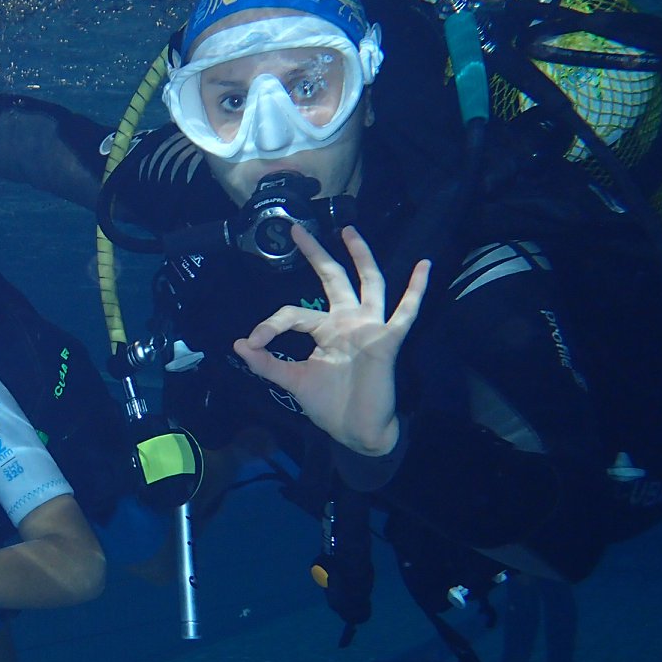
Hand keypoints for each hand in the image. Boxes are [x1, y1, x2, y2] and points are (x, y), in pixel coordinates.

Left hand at [233, 225, 429, 455]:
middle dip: (316, 254)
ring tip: (348, 230)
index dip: (270, 324)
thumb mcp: (292, 381)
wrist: (356, 431)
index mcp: (325, 330)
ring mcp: (369, 328)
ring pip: (368, 283)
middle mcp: (347, 322)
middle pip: (332, 279)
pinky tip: (423, 265)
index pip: (295, 313)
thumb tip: (237, 344)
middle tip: (296, 230)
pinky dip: (416, 289)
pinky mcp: (387, 340)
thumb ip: (266, 364)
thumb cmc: (330, 405)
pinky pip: (406, 311)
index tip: (252, 342)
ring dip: (360, 256)